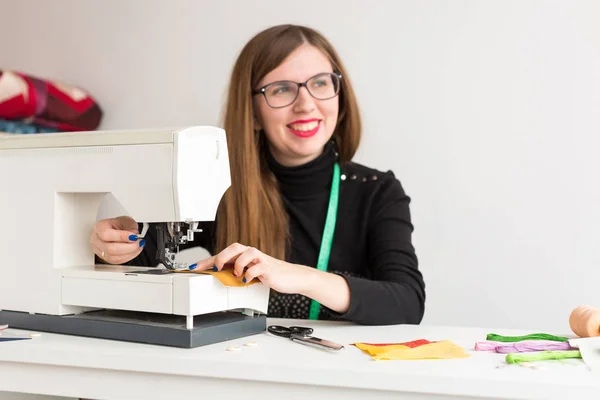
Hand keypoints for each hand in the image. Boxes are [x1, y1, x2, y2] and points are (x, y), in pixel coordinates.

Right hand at [90, 216, 144, 264]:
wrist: (115, 229)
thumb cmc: (118, 224)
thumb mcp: (126, 220)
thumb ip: (131, 227)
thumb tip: (134, 236)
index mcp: (100, 227)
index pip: (106, 234)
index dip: (121, 236)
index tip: (134, 236)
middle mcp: (97, 240)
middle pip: (110, 249)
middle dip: (128, 247)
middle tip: (138, 242)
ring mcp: (100, 251)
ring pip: (113, 257)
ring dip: (130, 253)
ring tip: (138, 246)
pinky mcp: (106, 258)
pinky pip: (117, 261)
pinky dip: (129, 257)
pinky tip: (135, 251)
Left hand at [194, 242, 312, 293]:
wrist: (292, 278)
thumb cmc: (271, 275)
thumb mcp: (250, 275)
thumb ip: (237, 274)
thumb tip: (218, 278)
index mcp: (245, 255)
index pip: (223, 255)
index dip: (208, 261)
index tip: (194, 268)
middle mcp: (252, 254)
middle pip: (234, 247)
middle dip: (221, 257)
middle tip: (215, 268)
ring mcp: (261, 259)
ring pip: (245, 253)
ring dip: (237, 264)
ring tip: (236, 275)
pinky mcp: (269, 268)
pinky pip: (257, 267)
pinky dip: (249, 273)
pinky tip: (246, 280)